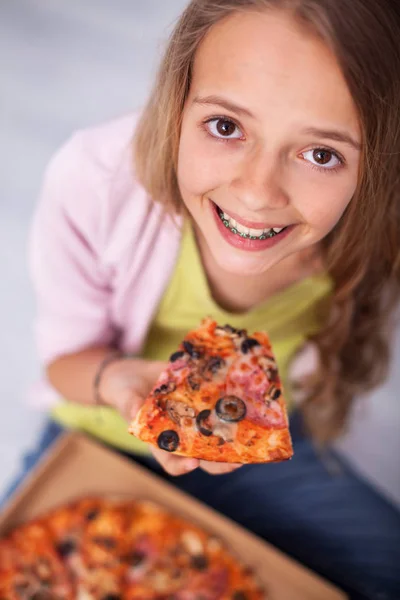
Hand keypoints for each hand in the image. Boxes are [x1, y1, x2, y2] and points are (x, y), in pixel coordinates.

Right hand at [99, 357, 241, 476]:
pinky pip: (214, 407)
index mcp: (159, 441)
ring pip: (213, 434)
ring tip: (249, 438)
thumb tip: (136, 410)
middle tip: (238, 461)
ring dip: (231, 439)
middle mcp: (179, 433)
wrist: (133, 373)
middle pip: (201, 455)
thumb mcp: (124, 396)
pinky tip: (242, 402)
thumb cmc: (124, 391)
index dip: (182, 466)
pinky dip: (227, 407)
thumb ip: (130, 404)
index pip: (171, 462)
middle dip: (220, 461)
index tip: (193, 464)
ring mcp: (191, 418)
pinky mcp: (199, 400)